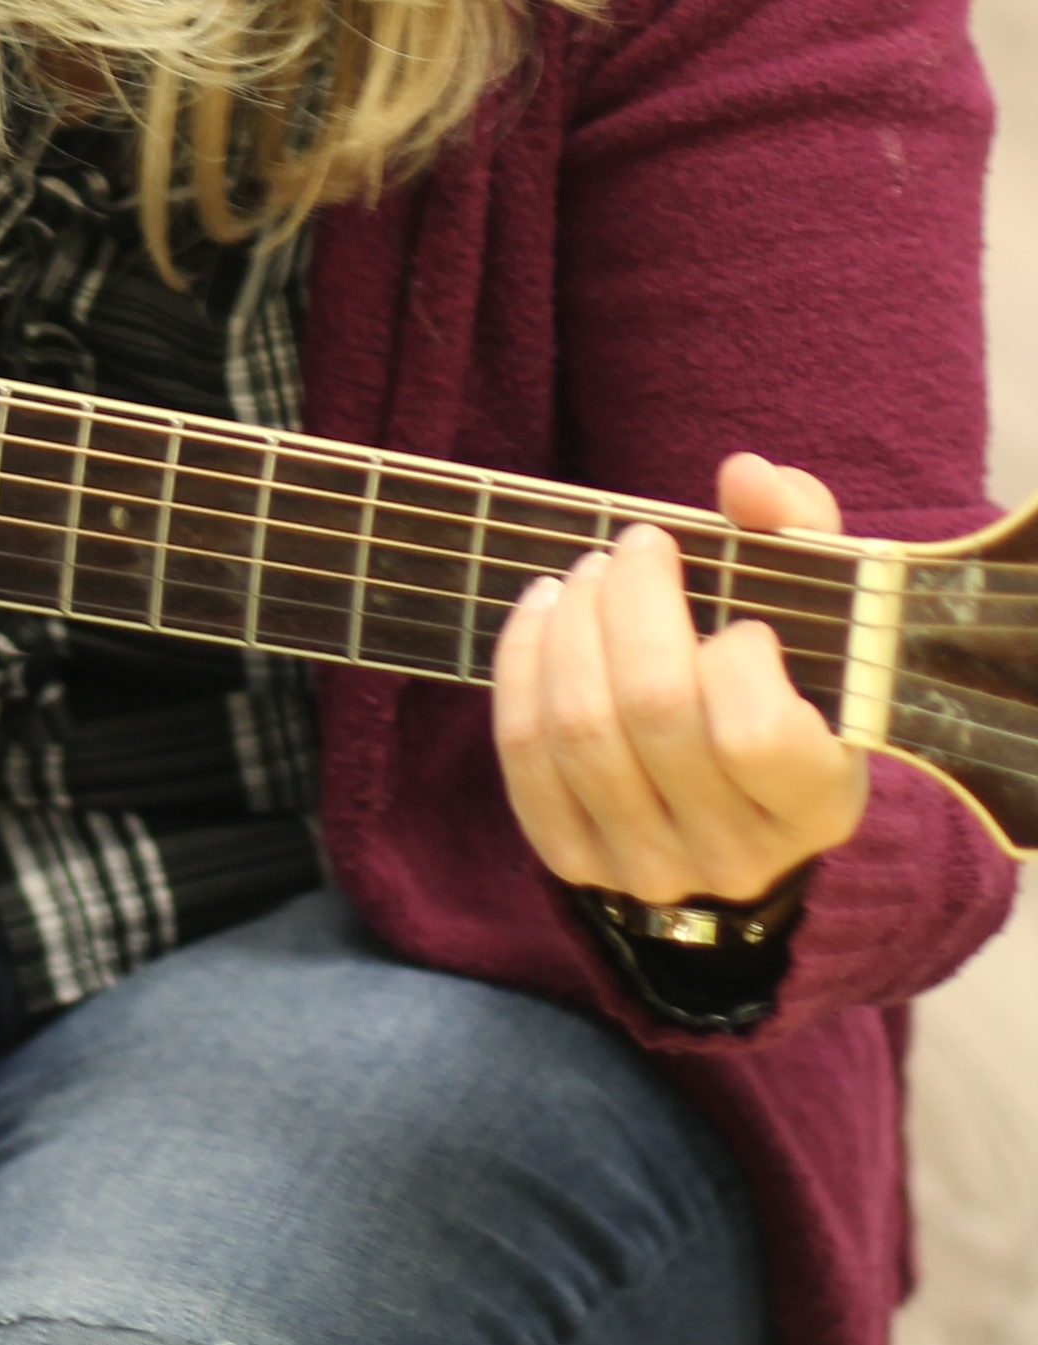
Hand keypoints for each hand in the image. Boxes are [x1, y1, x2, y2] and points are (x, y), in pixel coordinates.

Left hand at [491, 452, 869, 906]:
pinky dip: (523, 664)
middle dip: (632, 604)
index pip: (754, 734)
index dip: (736, 656)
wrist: (733, 794)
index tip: (743, 618)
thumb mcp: (822, 611)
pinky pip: (525, 753)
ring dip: (572, 625)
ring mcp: (649, 867)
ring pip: (580, 730)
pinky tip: (545, 611)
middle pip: (651, 713)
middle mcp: (735, 856)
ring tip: (588, 574)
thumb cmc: (784, 680)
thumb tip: (745, 477)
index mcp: (816, 804)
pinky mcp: (574, 859)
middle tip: (637, 548)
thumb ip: (799, 529)